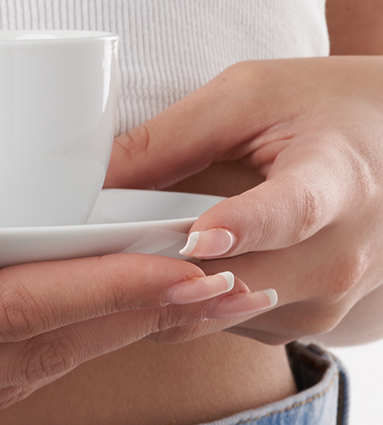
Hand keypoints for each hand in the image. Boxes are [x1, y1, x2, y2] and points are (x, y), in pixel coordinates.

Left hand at [106, 56, 382, 344]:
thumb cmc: (321, 111)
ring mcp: (326, 303)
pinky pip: (224, 323)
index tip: (199, 238)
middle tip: (94, 245)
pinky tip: (174, 264)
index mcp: (336, 184)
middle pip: (232, 281)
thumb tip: (84, 185)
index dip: (242, 228)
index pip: (291, 213)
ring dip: (165, 288)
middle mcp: (341, 257)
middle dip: (158, 267)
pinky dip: (189, 298)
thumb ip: (166, 141)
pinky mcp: (304, 327)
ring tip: (131, 245)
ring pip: (216, 313)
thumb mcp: (247, 97)